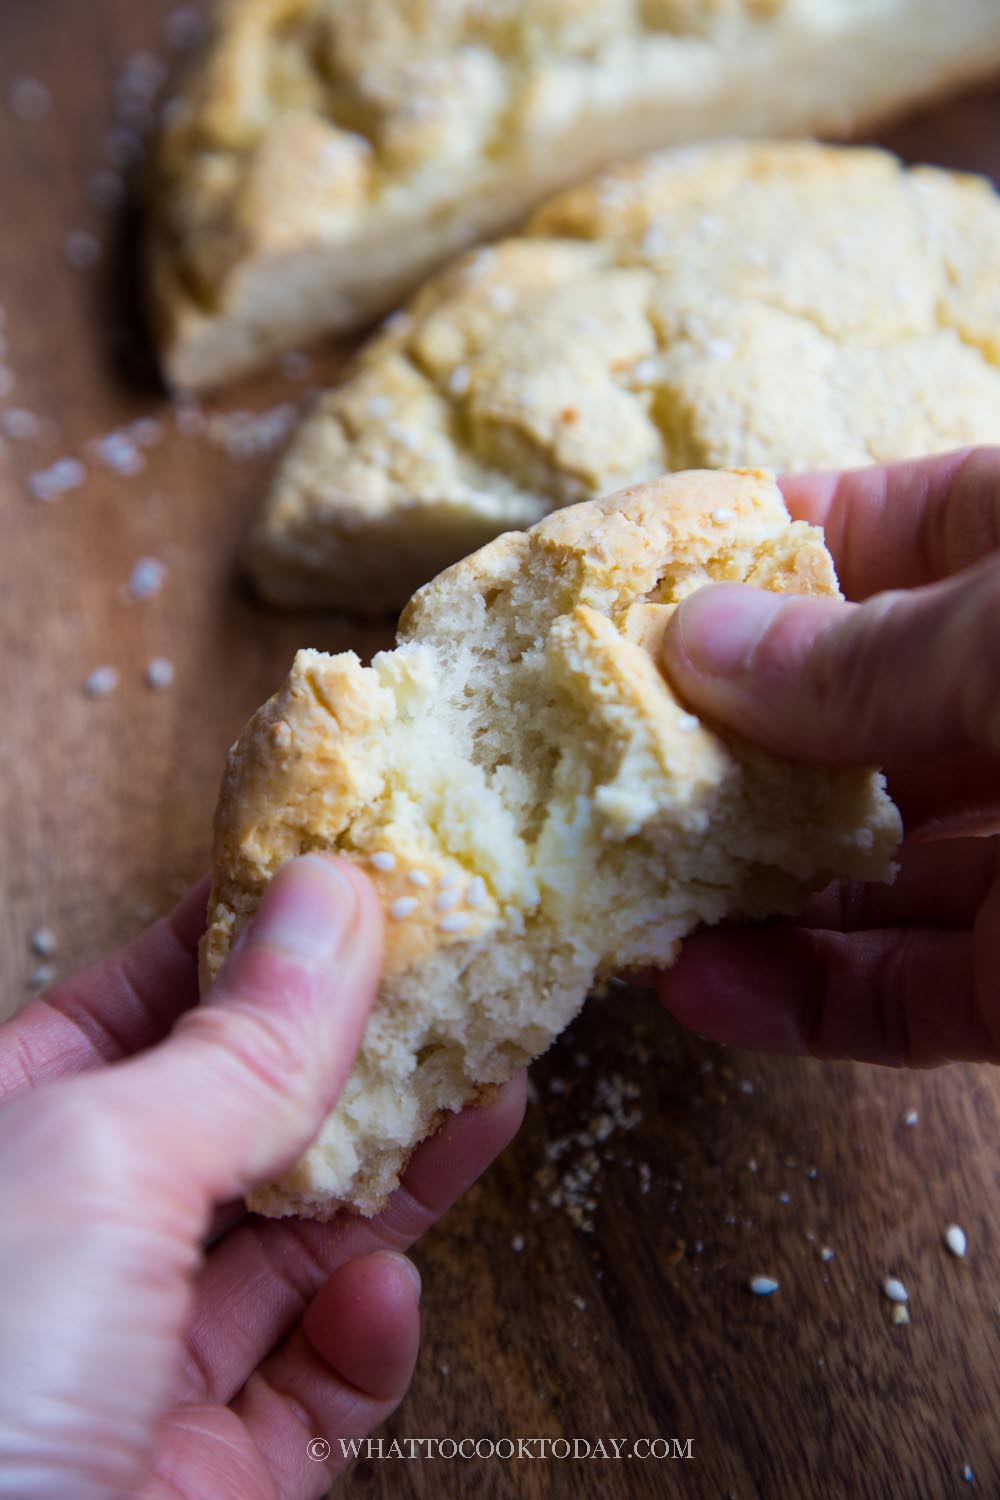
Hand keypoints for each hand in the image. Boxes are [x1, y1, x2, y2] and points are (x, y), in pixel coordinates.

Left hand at [0, 855, 524, 1499]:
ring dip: (398, 1171)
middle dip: (356, 1052)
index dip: (251, 934)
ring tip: (487, 1091)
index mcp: (8, 1141)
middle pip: (243, 1117)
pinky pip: (314, 1386)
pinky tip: (385, 1287)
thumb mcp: (100, 1168)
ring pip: (299, 1240)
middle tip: (459, 981)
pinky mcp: (209, 1479)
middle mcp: (72, 1246)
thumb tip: (330, 900)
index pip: (144, 1001)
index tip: (357, 880)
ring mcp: (140, 1366)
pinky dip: (367, 1334)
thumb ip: (234, 1044)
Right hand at [657, 447, 999, 1065]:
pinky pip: (900, 998)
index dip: (760, 541)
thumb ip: (866, 652)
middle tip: (589, 743)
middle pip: (849, 713)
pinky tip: (701, 990)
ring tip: (613, 881)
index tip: (625, 569)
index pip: (891, 530)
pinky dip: (801, 999)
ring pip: (857, 867)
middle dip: (722, 730)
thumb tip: (697, 638)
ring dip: (735, 878)